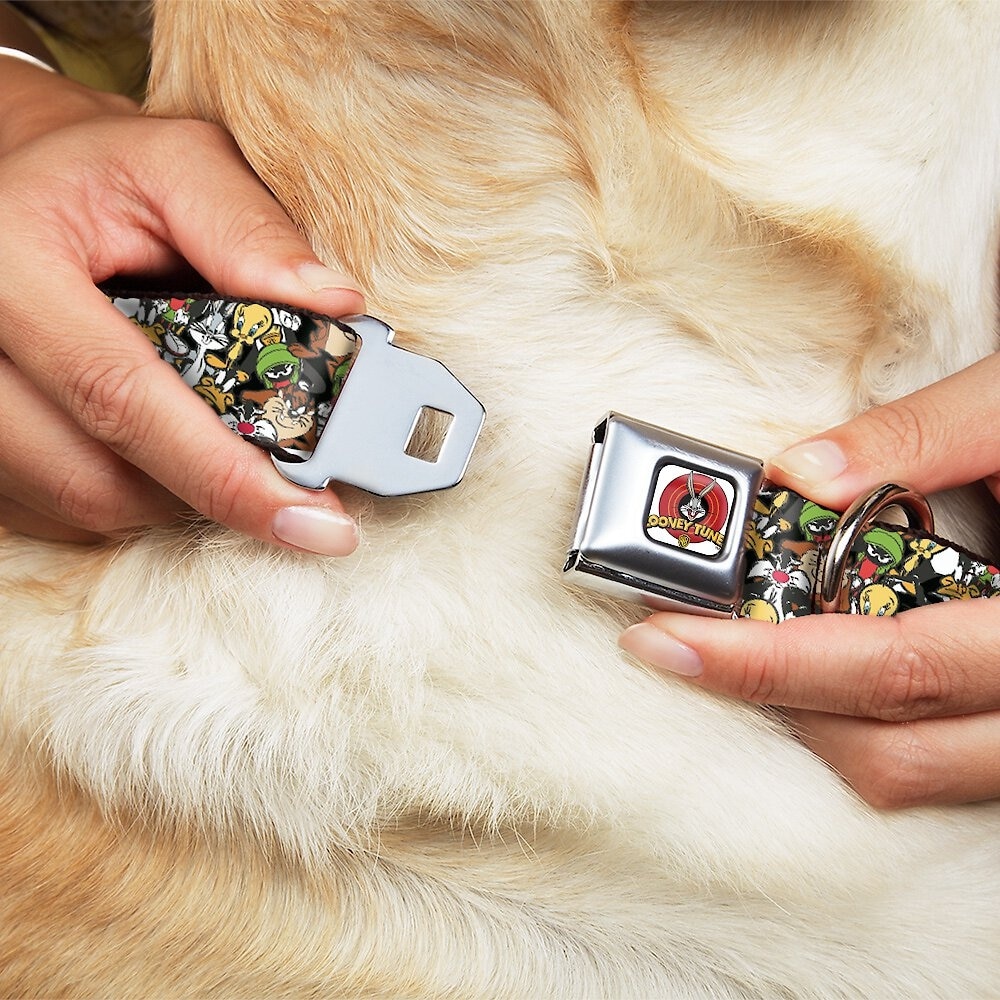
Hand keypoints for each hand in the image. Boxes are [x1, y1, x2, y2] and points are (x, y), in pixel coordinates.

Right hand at [0, 59, 364, 552]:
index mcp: (9, 266)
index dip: (223, 473)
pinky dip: (134, 493)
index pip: (120, 397)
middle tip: (292, 487)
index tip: (313, 521)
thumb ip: (249, 229)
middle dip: (210, 492)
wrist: (21, 186)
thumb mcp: (176, 165)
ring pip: (82, 503)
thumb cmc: (102, 176)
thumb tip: (335, 306)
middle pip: (95, 477)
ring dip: (174, 493)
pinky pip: (60, 510)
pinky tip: (167, 447)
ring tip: (224, 443)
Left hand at [620, 351, 999, 808]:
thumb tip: (799, 473)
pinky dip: (861, 721)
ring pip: (913, 772)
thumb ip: (922, 435)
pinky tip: (816, 659)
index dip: (768, 661)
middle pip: (892, 748)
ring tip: (737, 648)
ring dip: (811, 717)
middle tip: (676, 642)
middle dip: (767, 697)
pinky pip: (938, 762)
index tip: (665, 637)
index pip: (895, 666)